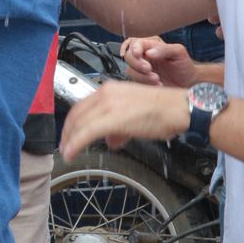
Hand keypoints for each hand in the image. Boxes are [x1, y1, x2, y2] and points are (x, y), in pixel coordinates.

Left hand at [58, 80, 189, 158]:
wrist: (178, 109)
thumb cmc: (163, 111)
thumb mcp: (134, 115)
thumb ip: (118, 126)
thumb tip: (110, 140)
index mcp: (109, 89)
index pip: (82, 105)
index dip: (72, 122)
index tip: (69, 133)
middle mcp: (106, 93)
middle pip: (77, 114)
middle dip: (68, 132)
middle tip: (65, 145)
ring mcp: (108, 105)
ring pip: (79, 124)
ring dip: (70, 140)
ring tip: (67, 152)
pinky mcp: (112, 119)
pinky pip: (87, 133)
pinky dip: (76, 144)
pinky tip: (71, 153)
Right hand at [120, 37, 197, 87]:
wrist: (188, 83)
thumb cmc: (184, 65)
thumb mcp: (179, 52)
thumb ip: (164, 49)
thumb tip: (149, 52)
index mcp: (151, 45)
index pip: (136, 43)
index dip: (134, 49)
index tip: (139, 54)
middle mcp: (144, 56)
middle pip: (128, 56)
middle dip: (137, 64)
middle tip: (149, 69)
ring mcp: (142, 69)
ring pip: (130, 70)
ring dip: (142, 76)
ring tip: (157, 79)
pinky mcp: (142, 81)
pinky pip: (136, 82)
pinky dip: (145, 84)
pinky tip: (158, 84)